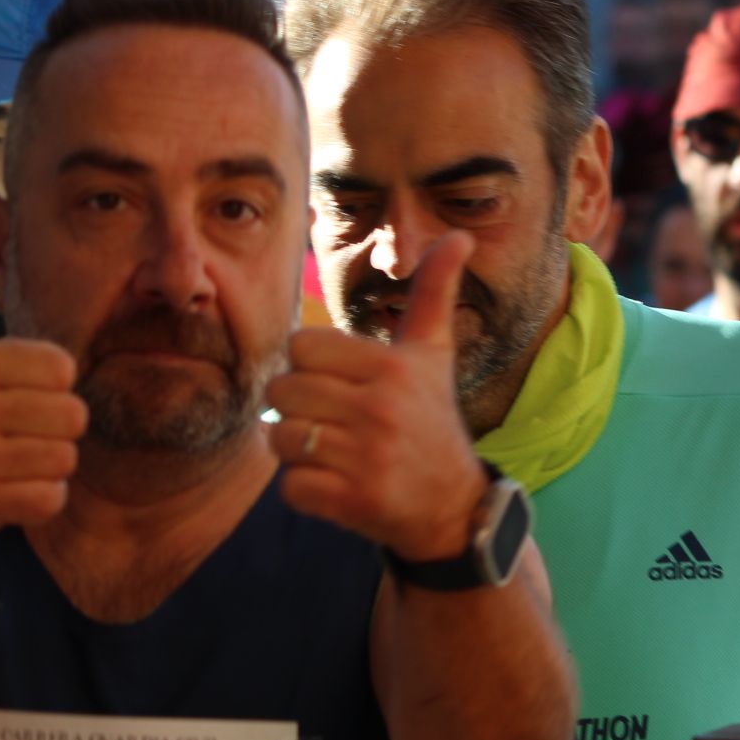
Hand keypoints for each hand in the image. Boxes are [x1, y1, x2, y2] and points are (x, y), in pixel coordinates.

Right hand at [0, 219, 83, 545]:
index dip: (49, 385)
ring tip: (5, 460)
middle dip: (52, 428)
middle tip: (10, 433)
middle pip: (74, 415)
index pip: (63, 368)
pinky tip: (2, 490)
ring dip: (45, 464)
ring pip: (66, 457)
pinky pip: (51, 498)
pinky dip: (36, 499)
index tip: (13, 394)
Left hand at [267, 233, 487, 560]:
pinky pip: (289, 486)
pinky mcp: (353, 501)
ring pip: (279, 437)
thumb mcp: (433, 353)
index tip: (341, 382)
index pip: (302, 345)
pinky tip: (336, 484)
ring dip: (297, 449)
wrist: (451, 504)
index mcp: (394, 366)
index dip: (311, 365)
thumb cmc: (431, 418)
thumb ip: (434, 292)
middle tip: (334, 421)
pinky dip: (305, 489)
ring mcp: (367, 457)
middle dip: (299, 407)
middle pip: (283, 390)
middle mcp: (381, 408)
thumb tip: (460, 235)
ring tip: (333, 451)